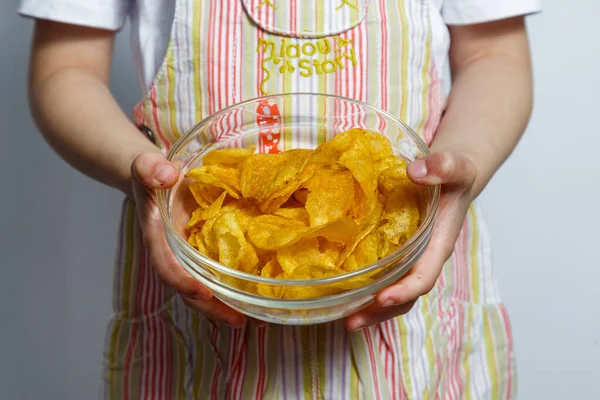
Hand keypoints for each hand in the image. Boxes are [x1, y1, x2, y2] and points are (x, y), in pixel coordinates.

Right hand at [130, 153, 247, 327]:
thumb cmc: (152, 175)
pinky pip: (215, 272)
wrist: (156, 178)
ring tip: (248, 317)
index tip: (203, 292)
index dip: (183, 281)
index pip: (166, 266)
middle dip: (210, 306)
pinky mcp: (203, 251)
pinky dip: (230, 285)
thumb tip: (168, 176)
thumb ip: (151, 169)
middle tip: (237, 319)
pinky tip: (253, 294)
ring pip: (203, 285)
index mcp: (157, 237)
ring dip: (222, 304)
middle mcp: (172, 253)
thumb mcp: (147, 167)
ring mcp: (188, 255)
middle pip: (187, 288)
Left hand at [345, 151, 476, 330]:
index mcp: (437, 245)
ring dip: (369, 308)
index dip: (404, 290)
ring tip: (342, 318)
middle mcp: (423, 259)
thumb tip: (414, 172)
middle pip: (404, 296)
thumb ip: (442, 167)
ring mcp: (409, 259)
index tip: (382, 297)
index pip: (423, 276)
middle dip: (379, 311)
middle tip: (350, 322)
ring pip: (391, 291)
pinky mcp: (395, 253)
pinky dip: (364, 289)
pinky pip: (381, 276)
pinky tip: (340, 293)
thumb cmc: (453, 177)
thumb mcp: (456, 167)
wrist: (450, 177)